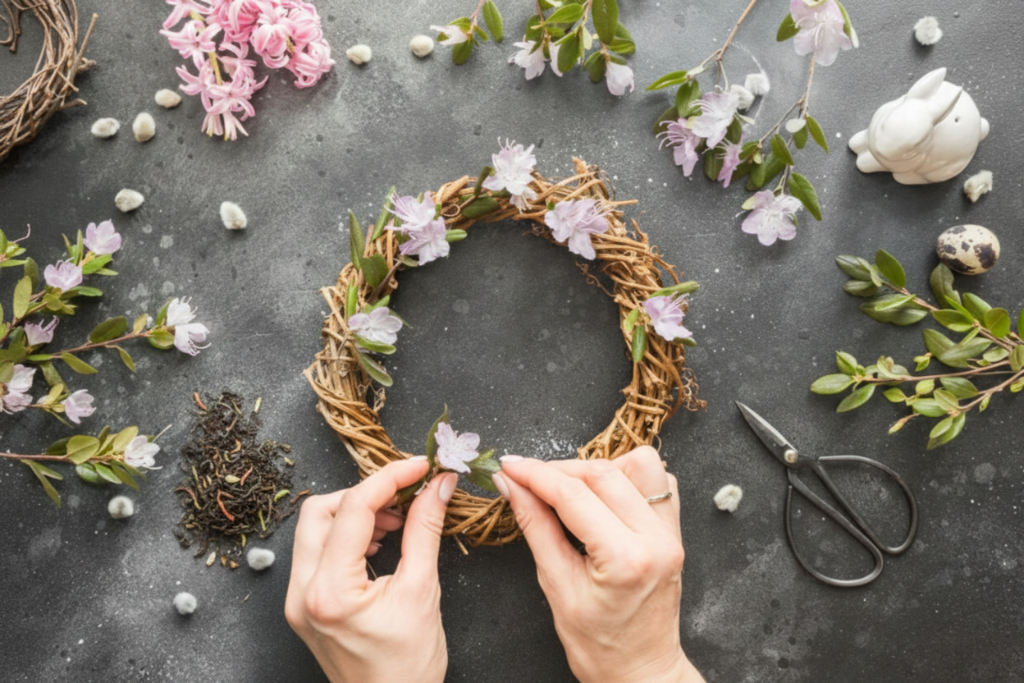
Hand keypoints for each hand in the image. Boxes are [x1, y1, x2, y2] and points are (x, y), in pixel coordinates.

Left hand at [285, 457, 456, 682]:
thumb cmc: (408, 668)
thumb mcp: (422, 592)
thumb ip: (425, 531)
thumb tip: (437, 487)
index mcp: (330, 592)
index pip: (355, 510)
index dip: (390, 478)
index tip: (420, 467)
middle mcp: (303, 594)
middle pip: (321, 511)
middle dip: (365, 494)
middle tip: (405, 494)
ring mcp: (298, 600)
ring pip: (315, 527)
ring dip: (355, 512)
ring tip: (397, 521)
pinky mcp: (304, 604)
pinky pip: (317, 551)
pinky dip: (347, 535)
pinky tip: (380, 540)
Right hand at [493, 447, 704, 682]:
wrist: (641, 672)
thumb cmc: (599, 646)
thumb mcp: (557, 588)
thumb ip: (536, 528)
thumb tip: (513, 486)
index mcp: (626, 559)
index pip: (573, 496)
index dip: (535, 474)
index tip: (509, 466)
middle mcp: (656, 539)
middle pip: (603, 473)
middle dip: (558, 470)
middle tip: (526, 478)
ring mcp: (671, 534)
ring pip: (638, 466)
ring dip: (597, 468)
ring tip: (568, 488)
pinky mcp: (674, 532)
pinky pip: (657, 482)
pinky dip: (627, 477)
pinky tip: (602, 496)